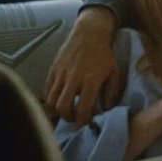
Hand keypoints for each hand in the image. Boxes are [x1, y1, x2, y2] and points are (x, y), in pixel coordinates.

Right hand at [43, 7, 120, 126]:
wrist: (89, 33)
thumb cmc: (104, 54)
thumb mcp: (114, 72)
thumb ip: (111, 92)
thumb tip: (108, 110)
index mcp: (90, 80)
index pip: (83, 108)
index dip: (82, 122)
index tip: (84, 127)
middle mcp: (73, 78)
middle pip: (63, 108)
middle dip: (68, 118)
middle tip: (75, 118)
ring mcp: (61, 74)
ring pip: (51, 101)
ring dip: (58, 110)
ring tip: (67, 110)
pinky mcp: (53, 69)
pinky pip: (46, 90)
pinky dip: (50, 99)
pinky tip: (59, 99)